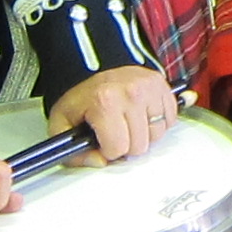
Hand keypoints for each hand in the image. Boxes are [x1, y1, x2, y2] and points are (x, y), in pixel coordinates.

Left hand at [47, 64, 178, 165]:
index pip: (117, 149)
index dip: (107, 150)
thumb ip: (74, 152)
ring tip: (129, 122)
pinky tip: (142, 115)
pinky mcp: (161, 85)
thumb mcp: (62, 124)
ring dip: (144, 134)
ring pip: (157, 134)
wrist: (92, 69)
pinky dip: (157, 122)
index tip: (102, 140)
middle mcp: (130, 93)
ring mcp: (149, 88)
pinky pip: (169, 120)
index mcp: (104, 102)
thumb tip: (100, 162)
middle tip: (116, 132)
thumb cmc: (82, 98)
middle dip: (126, 145)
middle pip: (139, 146)